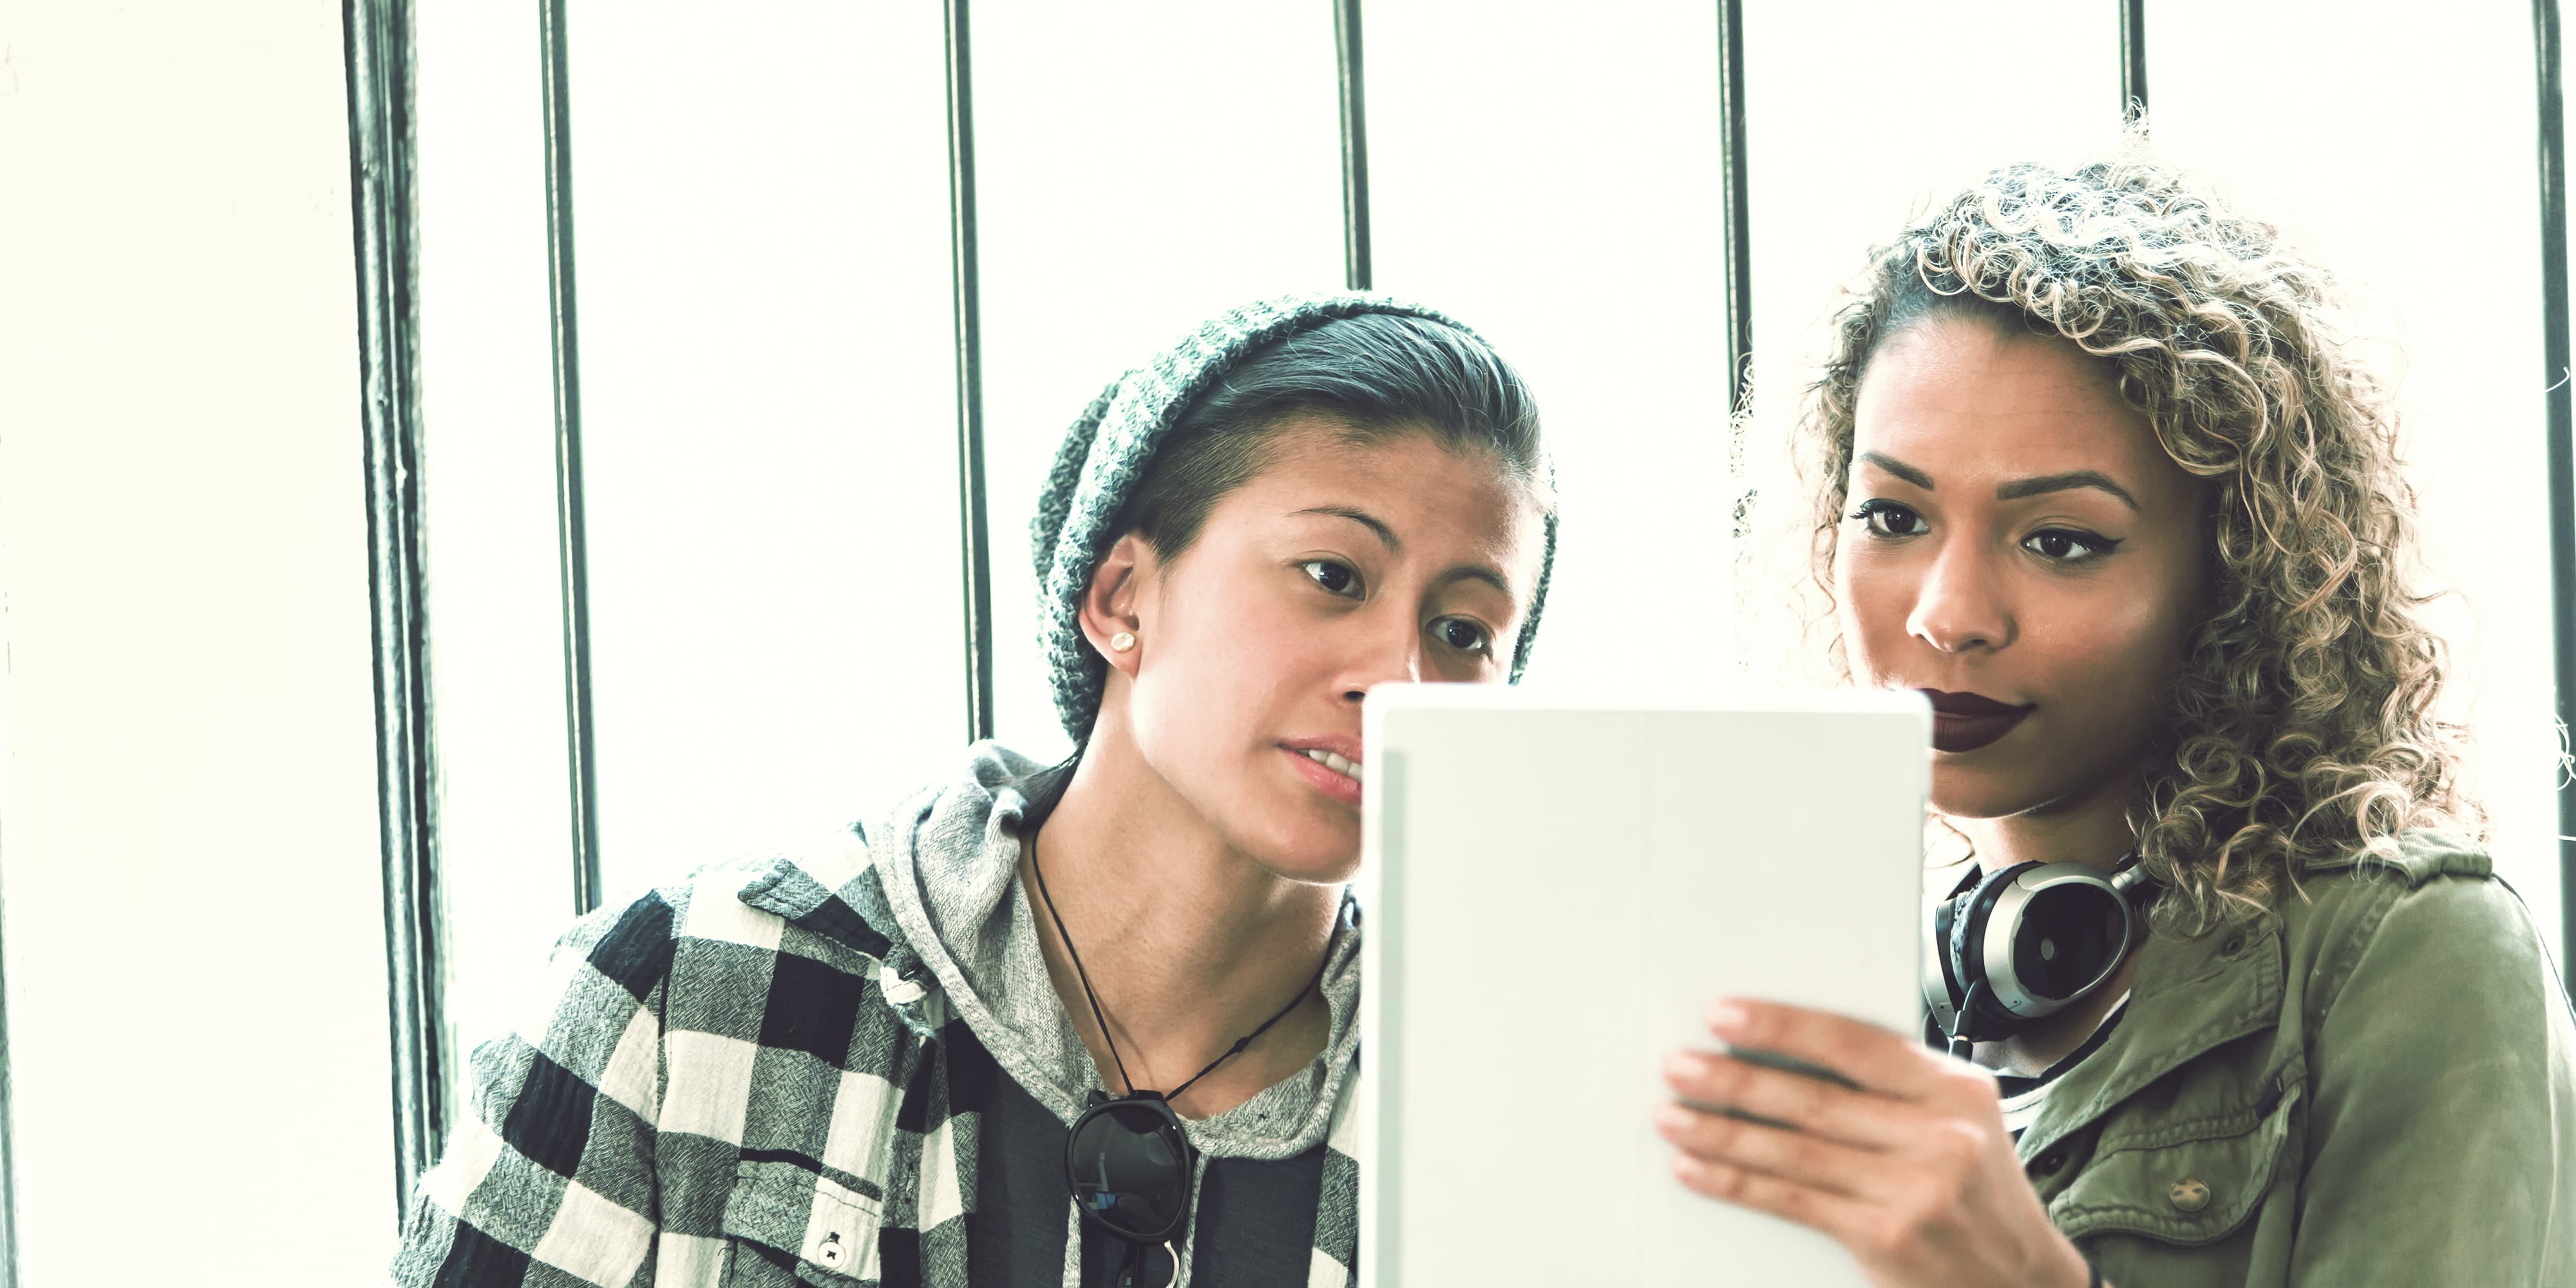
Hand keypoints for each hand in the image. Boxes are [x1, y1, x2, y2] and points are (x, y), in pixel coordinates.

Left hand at [1654, 998, 2093, 1287]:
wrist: (2023, 1281)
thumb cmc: (1978, 1189)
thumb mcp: (1960, 1119)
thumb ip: (1893, 1083)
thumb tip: (1786, 1047)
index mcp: (1955, 1089)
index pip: (1854, 1043)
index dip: (1782, 1026)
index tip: (1723, 1014)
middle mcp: (1940, 1135)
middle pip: (1813, 1099)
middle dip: (1734, 1081)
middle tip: (1679, 1065)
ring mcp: (1915, 1190)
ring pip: (1794, 1151)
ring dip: (1720, 1132)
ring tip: (1671, 1114)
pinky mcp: (1888, 1238)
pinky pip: (1793, 1201)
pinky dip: (1736, 1184)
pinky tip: (1697, 1169)